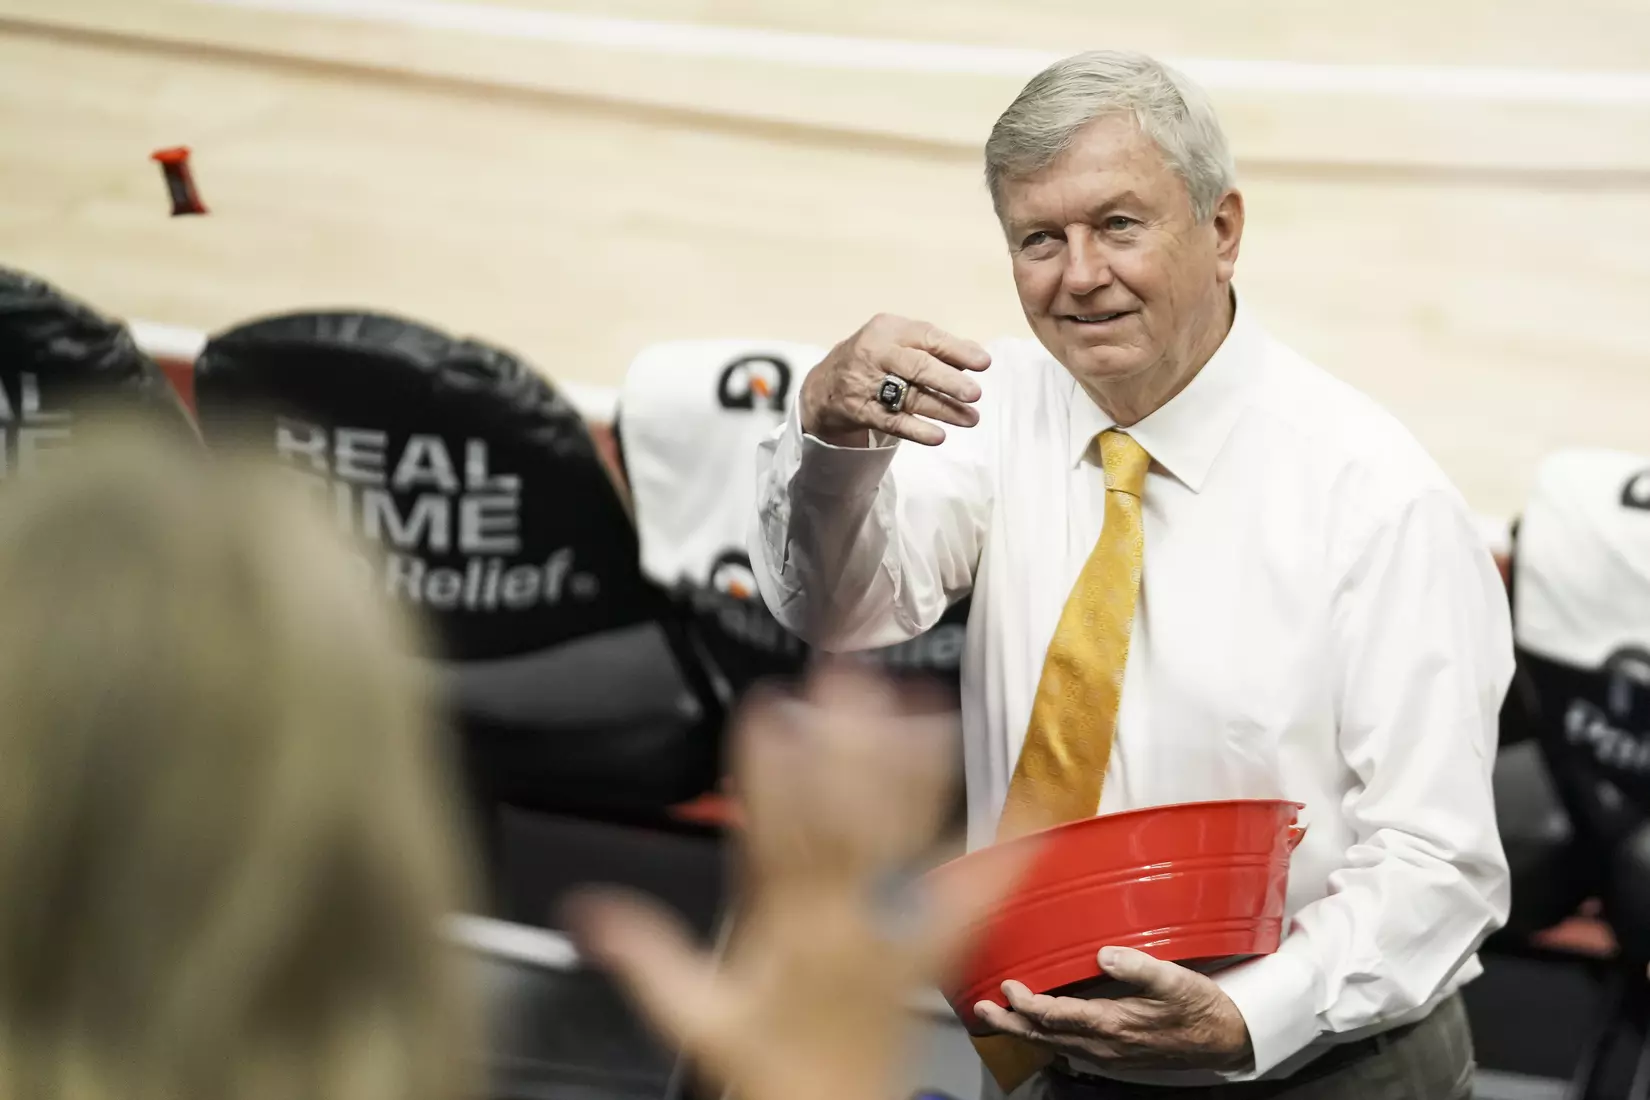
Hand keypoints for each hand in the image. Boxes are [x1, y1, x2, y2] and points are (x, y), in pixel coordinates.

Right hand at [565, 664, 1033, 1099]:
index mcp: (785, 930)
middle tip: (851, 677)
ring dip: (913, 774)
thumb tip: (591, 913)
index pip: (772, 834)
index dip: (766, 769)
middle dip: (846, 743)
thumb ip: (645, 959)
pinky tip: (1027, 806)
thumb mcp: (694, 1018)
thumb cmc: (771, 1067)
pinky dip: (1004, 851)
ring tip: (926, 711)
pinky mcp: (931, 948)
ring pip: (904, 840)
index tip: (768, 711)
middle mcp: (844, 921)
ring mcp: (893, 930)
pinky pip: (974, 897)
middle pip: (846, 818)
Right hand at [799, 314, 990, 446]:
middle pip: (916, 366)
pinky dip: (916, 430)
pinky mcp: (860, 411)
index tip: (984, 363)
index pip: (927, 337)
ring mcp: (865, 383)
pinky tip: (938, 436)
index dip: (957, 350)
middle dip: (948, 380)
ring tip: (971, 419)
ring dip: (942, 410)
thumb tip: (976, 357)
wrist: (824, 384)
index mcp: (889, 329)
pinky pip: (892, 422)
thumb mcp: (899, 340)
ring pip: (908, 397)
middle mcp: (876, 352)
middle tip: (974, 393)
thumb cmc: (876, 357)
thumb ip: (935, 347)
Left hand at [973, 947, 1253, 1072]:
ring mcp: (1108, 1053)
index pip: (1055, 1017)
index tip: (1007, 986)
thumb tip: (1105, 954)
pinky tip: (1040, 1026)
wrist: (1225, 1040)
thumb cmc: (1201, 1009)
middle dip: (1009, 1024)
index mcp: (1113, 1025)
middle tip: (980, 1010)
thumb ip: (1139, 966)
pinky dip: (1045, 1036)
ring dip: (1023, 1030)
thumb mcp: (1176, 981)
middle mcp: (1104, 1045)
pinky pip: (1069, 1047)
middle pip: (1044, 1036)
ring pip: (1053, 1043)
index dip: (1026, 1003)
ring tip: (998, 1016)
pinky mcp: (1114, 1053)